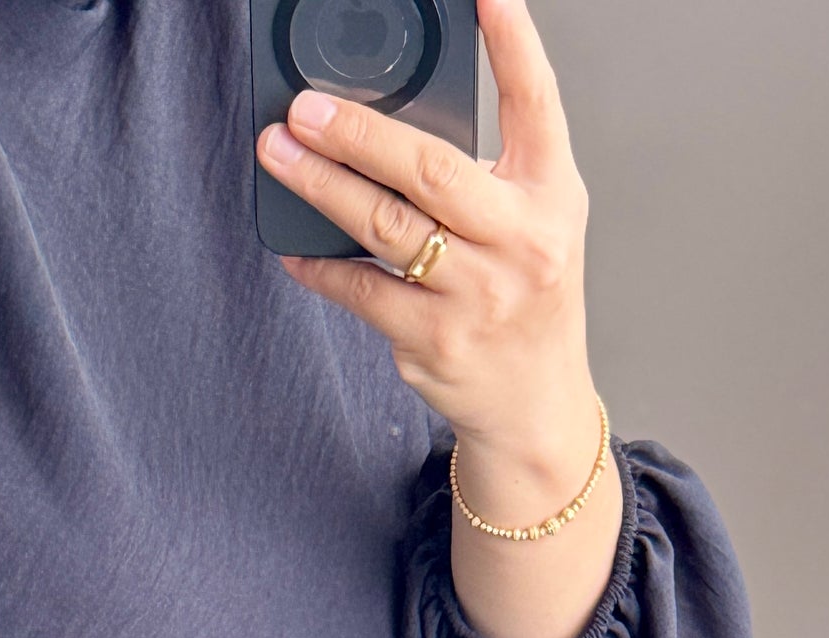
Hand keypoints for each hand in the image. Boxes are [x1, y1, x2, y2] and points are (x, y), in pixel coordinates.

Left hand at [257, 0, 619, 637]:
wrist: (534, 406)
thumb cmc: (525, 300)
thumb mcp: (535, 223)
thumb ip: (487, 173)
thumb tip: (388, 126)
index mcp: (551, 195)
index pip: (535, 102)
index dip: (513, 41)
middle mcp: (520, 240)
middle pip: (430, 169)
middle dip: (358, 133)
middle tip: (303, 107)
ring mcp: (477, 295)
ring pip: (384, 228)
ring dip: (321, 187)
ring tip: (277, 154)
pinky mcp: (434, 341)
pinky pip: (362, 292)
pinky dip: (321, 268)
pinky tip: (293, 250)